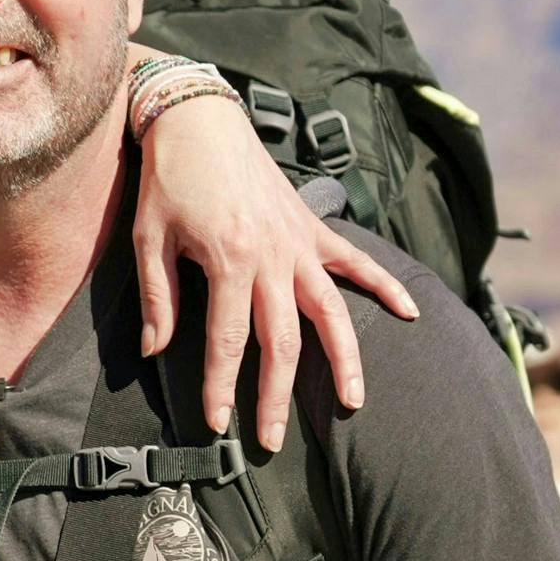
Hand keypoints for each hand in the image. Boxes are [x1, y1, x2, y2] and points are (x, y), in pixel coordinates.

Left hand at [135, 92, 418, 450]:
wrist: (200, 120)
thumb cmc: (169, 178)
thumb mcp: (148, 237)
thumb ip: (157, 296)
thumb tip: (156, 350)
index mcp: (228, 261)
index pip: (228, 340)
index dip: (223, 386)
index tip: (218, 424)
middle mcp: (273, 258)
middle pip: (284, 341)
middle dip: (277, 396)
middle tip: (271, 440)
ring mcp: (299, 244)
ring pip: (332, 312)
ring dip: (346, 359)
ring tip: (355, 402)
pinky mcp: (313, 228)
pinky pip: (356, 262)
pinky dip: (386, 285)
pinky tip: (411, 312)